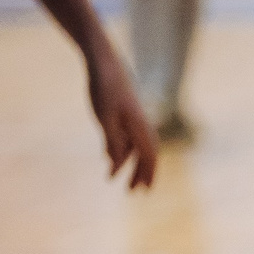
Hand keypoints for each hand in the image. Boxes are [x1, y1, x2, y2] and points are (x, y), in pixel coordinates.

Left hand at [84, 42, 156, 188]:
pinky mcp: (124, 112)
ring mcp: (133, 118)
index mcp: (139, 127)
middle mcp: (140, 125)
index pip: (149, 157)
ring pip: (136, 146)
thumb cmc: (104, 88)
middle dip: (140, 174)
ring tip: (121, 178)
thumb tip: (115, 163)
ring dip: (131, 164)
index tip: (144, 191)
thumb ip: (112, 141)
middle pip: (145, 155)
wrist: (104, 62)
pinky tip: (111, 156)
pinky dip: (123, 150)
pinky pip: (127, 137)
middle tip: (134, 192)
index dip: (148, 174)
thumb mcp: (104, 117)